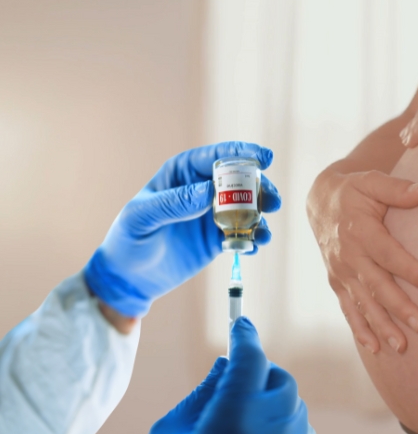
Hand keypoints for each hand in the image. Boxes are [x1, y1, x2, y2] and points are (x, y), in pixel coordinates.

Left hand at [84, 142, 281, 317]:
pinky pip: (244, 234)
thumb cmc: (128, 240)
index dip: (243, 154)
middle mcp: (202, 190)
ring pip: (248, 207)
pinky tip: (253, 247)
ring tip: (263, 233)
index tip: (265, 158)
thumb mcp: (143, 218)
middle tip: (273, 202)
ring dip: (262, 217)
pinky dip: (253, 239)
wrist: (129, 278)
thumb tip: (208, 191)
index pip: (217, 157)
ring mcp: (213, 214)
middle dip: (261, 188)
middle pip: (241, 181)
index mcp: (183, 174)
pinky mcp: (219, 238)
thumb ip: (175, 202)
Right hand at [147, 317, 315, 433]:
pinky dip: (283, 425)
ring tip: (241, 427)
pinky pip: (299, 427)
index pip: (250, 356)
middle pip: (276, 377)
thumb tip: (225, 366)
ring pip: (290, 402)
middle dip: (258, 375)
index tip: (240, 323)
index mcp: (235, 413)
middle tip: (235, 387)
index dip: (244, 336)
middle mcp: (271, 425)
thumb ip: (203, 393)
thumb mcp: (173, 432)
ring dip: (270, 402)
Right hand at [307, 169, 417, 353]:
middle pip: (377, 285)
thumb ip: (397, 189)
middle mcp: (348, 255)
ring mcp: (341, 272)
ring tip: (403, 346)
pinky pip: (349, 309)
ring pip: (364, 303)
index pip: (388, 253)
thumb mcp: (372, 181)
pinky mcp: (337, 283)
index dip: (409, 269)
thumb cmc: (354, 191)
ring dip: (382, 326)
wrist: (321, 202)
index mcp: (359, 230)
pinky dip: (361, 330)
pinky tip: (375, 348)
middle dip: (399, 307)